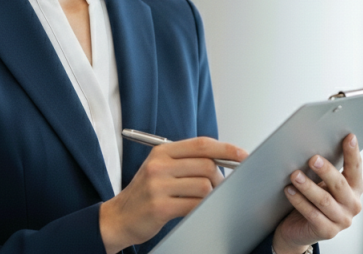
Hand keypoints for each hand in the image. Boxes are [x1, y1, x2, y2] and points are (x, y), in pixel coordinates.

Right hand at [99, 136, 246, 253]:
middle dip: (219, 178)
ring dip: (210, 195)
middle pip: (206, 165)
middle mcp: (159, 165)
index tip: (243, 155)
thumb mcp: (160, 168)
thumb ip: (187, 161)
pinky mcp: (160, 206)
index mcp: (161, 152)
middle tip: (216, 187)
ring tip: (201, 200)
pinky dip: (202, 208)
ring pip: (204, 186)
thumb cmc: (145, 193)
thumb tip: (223, 161)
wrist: (119, 217)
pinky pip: (195, 205)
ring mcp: (158, 186)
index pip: (201, 144)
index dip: (226, 149)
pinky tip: (195, 209)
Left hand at [272, 134, 362, 253]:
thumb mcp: (320, 183)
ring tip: (294, 175)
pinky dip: (300, 202)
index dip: (353, 153)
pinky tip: (289, 191)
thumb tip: (306, 146)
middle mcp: (352, 204)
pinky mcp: (327, 231)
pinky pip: (312, 214)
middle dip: (326, 171)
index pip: (355, 168)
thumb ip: (320, 169)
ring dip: (308, 187)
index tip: (349, 137)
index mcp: (354, 188)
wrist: (299, 229)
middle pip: (340, 185)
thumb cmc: (311, 200)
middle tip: (312, 158)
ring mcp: (341, 220)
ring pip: (324, 201)